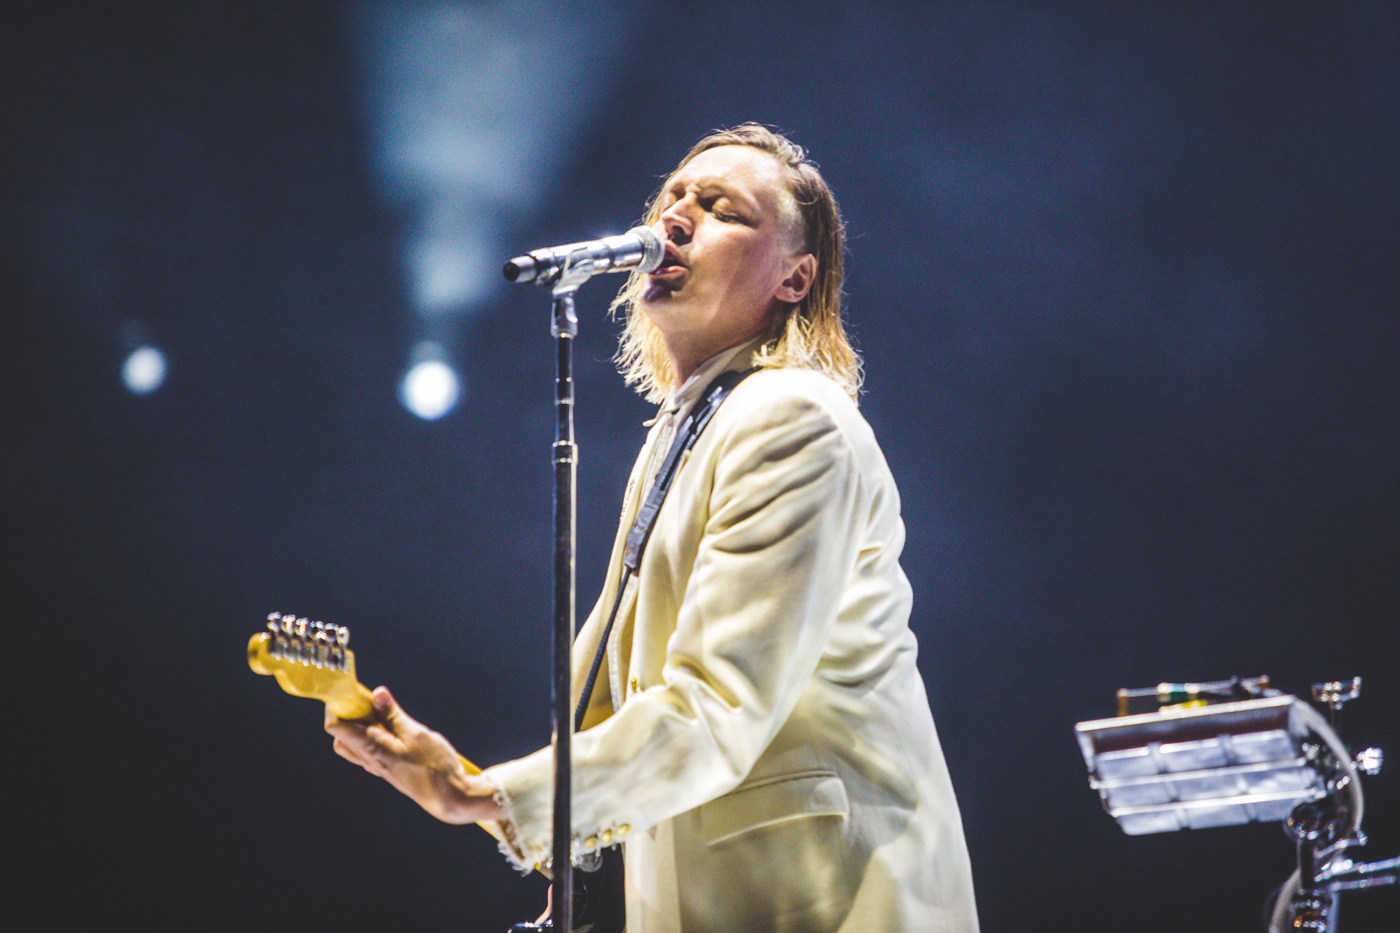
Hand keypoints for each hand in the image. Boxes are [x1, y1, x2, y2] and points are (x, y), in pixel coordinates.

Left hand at [325, 685, 503, 824]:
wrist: (448, 795)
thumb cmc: (434, 766)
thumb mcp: (415, 733)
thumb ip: (393, 714)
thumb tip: (376, 693)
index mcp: (371, 748)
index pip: (336, 726)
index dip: (337, 706)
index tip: (351, 692)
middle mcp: (369, 759)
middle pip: (340, 734)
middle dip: (348, 714)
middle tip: (368, 700)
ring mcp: (377, 766)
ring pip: (353, 744)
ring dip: (361, 725)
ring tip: (381, 713)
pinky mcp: (387, 768)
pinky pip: (368, 750)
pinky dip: (372, 735)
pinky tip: (391, 728)